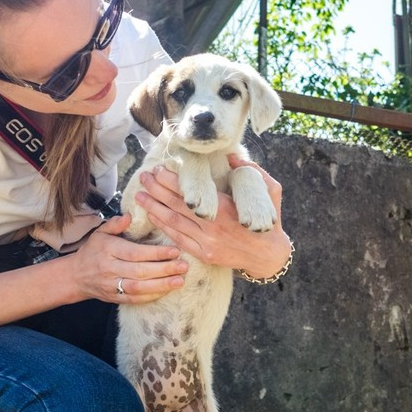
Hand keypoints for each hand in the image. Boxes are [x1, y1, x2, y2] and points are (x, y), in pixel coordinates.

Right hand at [68, 216, 188, 301]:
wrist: (75, 276)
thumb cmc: (93, 251)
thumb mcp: (100, 233)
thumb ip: (115, 224)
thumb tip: (130, 217)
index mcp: (108, 249)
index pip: (135, 252)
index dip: (156, 253)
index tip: (175, 251)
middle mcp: (109, 268)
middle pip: (140, 271)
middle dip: (164, 269)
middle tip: (184, 266)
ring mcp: (111, 285)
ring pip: (139, 287)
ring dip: (161, 285)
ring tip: (180, 280)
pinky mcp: (114, 298)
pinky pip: (135, 299)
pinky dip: (151, 296)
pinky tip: (166, 291)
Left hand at [140, 157, 291, 279]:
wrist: (268, 255)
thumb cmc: (268, 220)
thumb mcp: (271, 190)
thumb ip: (252, 171)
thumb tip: (231, 156)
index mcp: (226, 209)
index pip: (192, 193)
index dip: (172, 181)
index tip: (159, 169)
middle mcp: (213, 226)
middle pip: (177, 206)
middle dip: (157, 190)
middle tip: (143, 177)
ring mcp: (207, 242)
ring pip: (173, 223)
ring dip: (154, 207)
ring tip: (140, 194)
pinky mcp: (204, 254)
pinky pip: (178, 239)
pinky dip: (164, 227)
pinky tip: (153, 216)